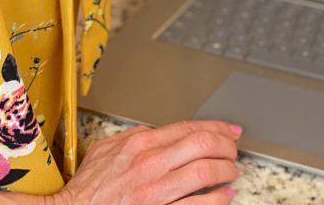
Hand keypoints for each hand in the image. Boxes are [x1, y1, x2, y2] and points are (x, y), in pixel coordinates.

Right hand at [55, 119, 240, 204]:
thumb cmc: (89, 187)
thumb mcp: (107, 148)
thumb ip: (135, 137)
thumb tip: (156, 132)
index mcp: (141, 144)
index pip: (189, 128)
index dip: (216, 127)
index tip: (230, 130)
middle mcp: (151, 165)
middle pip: (202, 146)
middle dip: (225, 145)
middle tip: (234, 149)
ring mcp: (157, 192)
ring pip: (204, 173)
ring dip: (225, 171)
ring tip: (232, 171)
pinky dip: (216, 200)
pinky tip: (224, 195)